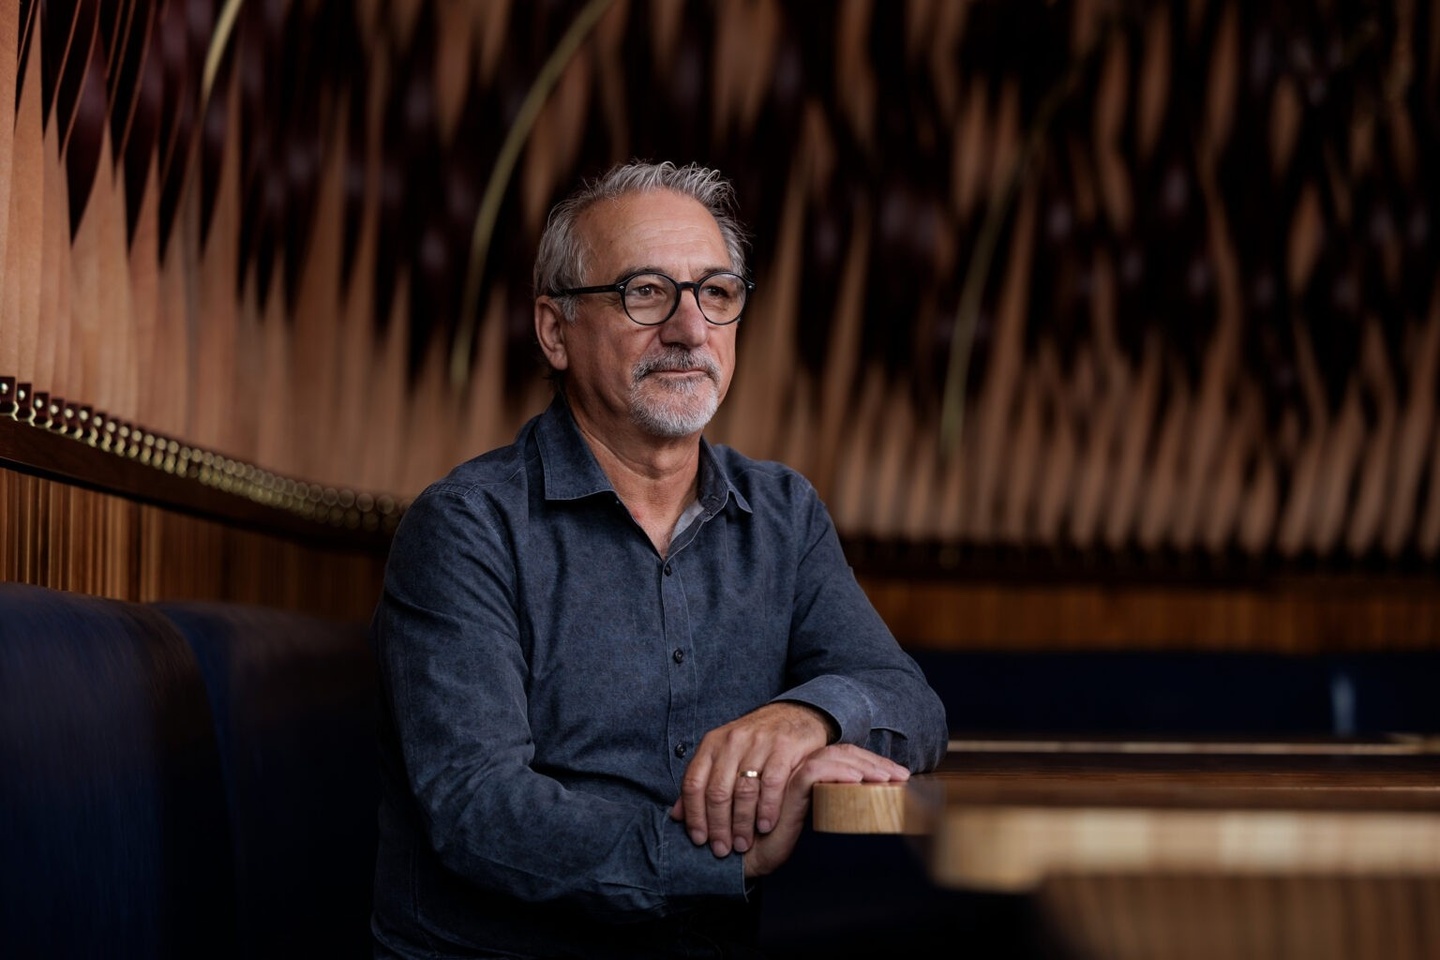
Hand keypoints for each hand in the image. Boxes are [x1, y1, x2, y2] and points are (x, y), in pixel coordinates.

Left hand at [668, 701, 834, 856]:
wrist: (795, 716)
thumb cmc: (756, 743)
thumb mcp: (723, 756)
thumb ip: (702, 783)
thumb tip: (677, 815)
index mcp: (713, 744)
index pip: (694, 782)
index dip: (694, 815)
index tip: (699, 840)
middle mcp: (733, 741)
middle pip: (717, 791)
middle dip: (718, 826)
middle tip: (722, 849)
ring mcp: (759, 743)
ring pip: (744, 790)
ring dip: (741, 823)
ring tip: (742, 844)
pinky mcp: (785, 748)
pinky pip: (772, 784)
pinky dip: (767, 809)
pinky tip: (765, 826)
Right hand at [742, 744, 910, 878]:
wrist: (748, 856)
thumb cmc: (776, 840)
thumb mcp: (812, 820)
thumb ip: (831, 805)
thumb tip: (870, 807)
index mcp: (808, 771)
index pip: (845, 757)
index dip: (873, 762)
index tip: (899, 775)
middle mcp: (801, 767)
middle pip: (844, 753)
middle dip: (876, 762)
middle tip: (902, 775)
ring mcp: (792, 774)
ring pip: (833, 757)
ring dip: (863, 766)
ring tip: (887, 778)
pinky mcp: (785, 787)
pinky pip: (815, 771)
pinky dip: (838, 772)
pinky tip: (857, 780)